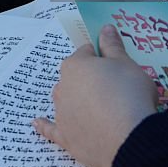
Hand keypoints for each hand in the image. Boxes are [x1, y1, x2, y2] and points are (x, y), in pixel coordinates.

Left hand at [33, 25, 158, 166]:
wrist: (130, 139)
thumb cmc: (129, 94)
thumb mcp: (127, 64)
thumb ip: (113, 46)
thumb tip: (105, 28)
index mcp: (75, 65)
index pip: (87, 52)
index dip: (103, 58)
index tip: (117, 66)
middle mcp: (63, 86)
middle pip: (75, 77)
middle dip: (91, 79)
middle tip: (116, 89)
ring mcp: (62, 113)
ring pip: (66, 99)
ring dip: (76, 99)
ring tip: (98, 107)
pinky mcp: (66, 138)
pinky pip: (51, 129)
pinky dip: (45, 125)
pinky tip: (37, 123)